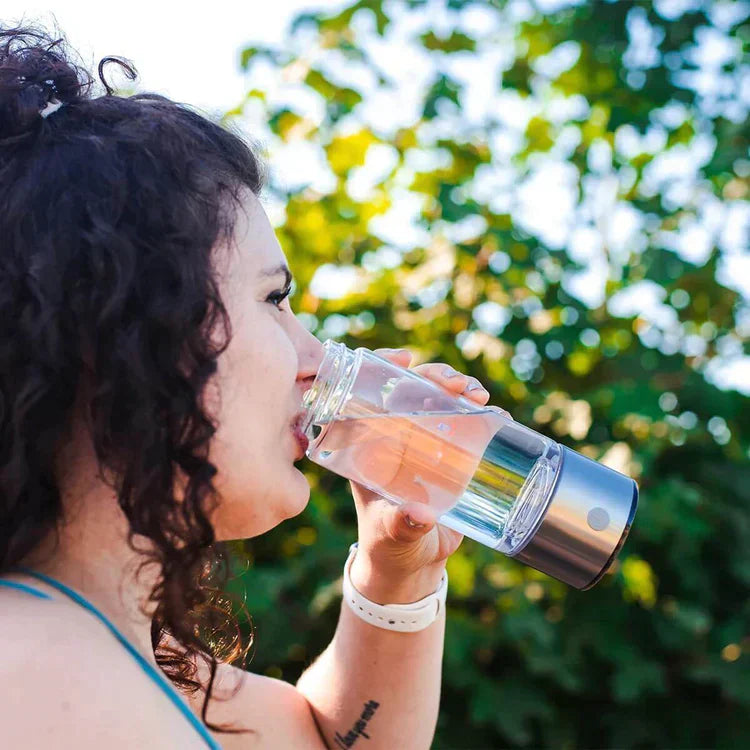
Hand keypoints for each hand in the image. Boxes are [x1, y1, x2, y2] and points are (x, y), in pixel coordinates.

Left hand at [347, 347, 508, 599]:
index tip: (404, 359)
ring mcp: (424, 442)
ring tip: (477, 394)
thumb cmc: (388, 545)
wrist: (413, 563)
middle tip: (456, 384)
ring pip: (438, 400)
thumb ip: (402, 523)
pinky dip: (479, 411)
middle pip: (410, 390)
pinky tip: (495, 412)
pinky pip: (464, 422)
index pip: (368, 394)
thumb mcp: (391, 534)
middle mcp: (394, 437)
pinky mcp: (450, 454)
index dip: (383, 368)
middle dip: (432, 376)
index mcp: (368, 446)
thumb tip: (419, 513)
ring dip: (458, 387)